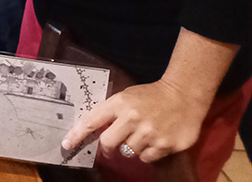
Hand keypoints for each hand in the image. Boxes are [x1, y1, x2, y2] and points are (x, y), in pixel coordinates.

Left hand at [62, 78, 209, 163]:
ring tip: (144, 134)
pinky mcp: (165, 145)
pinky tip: (156, 139)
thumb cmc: (151, 96)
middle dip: (108, 147)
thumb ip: (112, 112)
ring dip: (133, 147)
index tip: (67, 144)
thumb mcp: (127, 96)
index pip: (92, 120)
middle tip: (112, 146)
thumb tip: (94, 130)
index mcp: (119, 103)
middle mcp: (132, 118)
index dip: (77, 134)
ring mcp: (149, 133)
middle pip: (108, 143)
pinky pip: (147, 158)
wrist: (184, 95)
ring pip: (129, 152)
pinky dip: (149, 152)